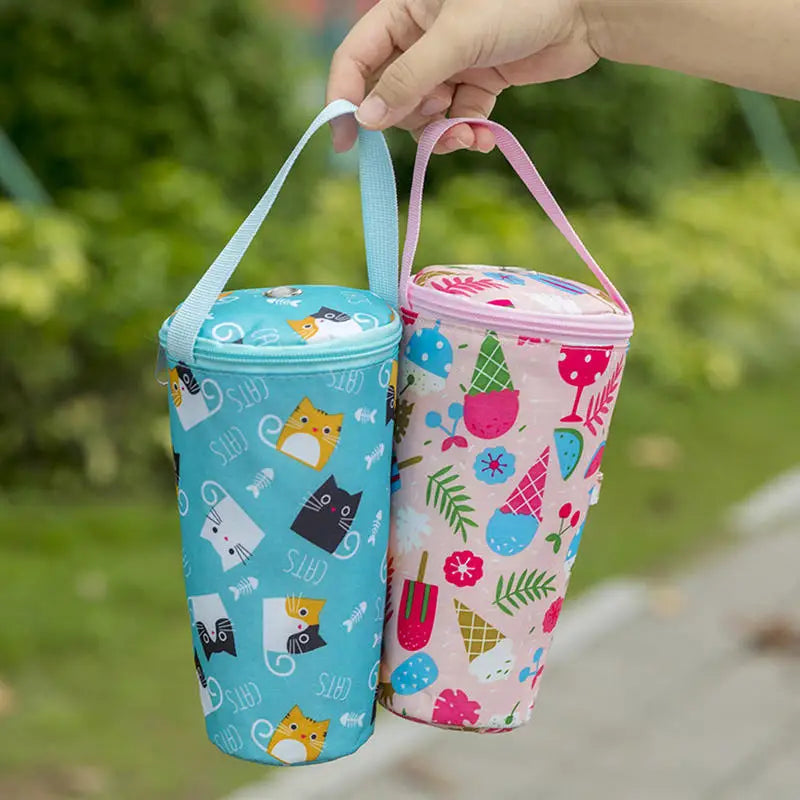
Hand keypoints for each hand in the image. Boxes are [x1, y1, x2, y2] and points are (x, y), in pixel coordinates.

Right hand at [326, 0, 596, 153]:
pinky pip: (457, 119)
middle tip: (433, 120)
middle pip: (390, 95)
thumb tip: (366, 119)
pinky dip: (466, 134)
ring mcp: (451, 63)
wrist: (585, 9)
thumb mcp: (455, 39)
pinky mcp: (479, 84)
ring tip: (464, 137)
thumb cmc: (518, 3)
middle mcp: (421, 38)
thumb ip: (408, 79)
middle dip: (409, 119)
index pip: (357, 59)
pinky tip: (482, 140)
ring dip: (439, 133)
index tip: (346, 142)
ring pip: (424, 114)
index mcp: (403, 11)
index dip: (346, 98)